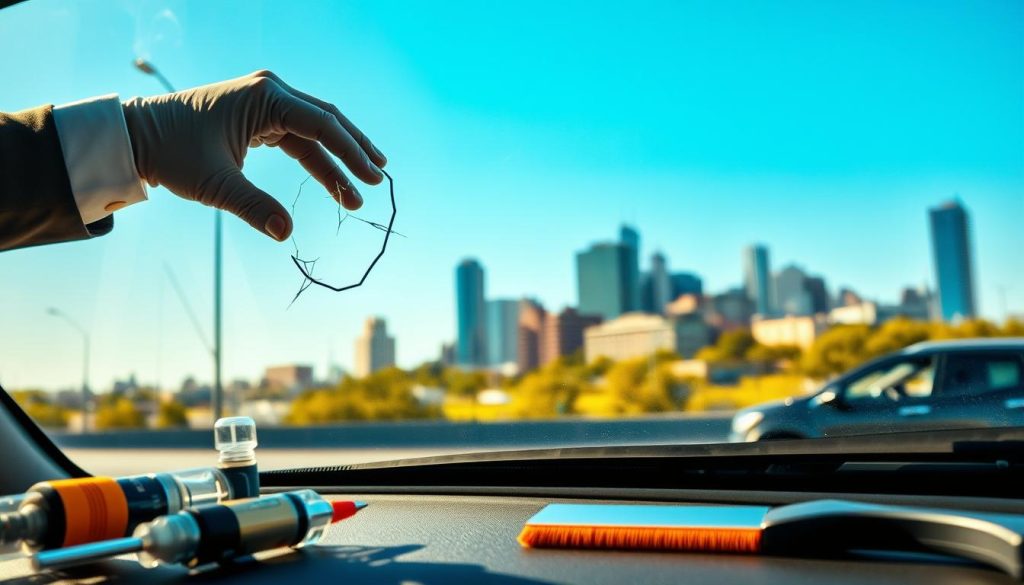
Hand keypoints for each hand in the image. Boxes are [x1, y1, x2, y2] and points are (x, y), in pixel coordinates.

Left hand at [122, 70, 386, 240]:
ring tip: (362, 187)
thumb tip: (287, 234)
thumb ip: (254, 208)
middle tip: (378, 179)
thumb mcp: (216, 185)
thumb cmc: (173, 154)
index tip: (372, 178)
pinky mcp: (260, 117)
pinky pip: (298, 137)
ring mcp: (266, 102)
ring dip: (338, 159)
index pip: (322, 125)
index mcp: (265, 98)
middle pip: (327, 121)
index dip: (351, 153)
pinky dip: (317, 159)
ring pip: (316, 130)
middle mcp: (270, 92)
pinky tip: (335, 180)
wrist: (139, 138)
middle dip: (354, 152)